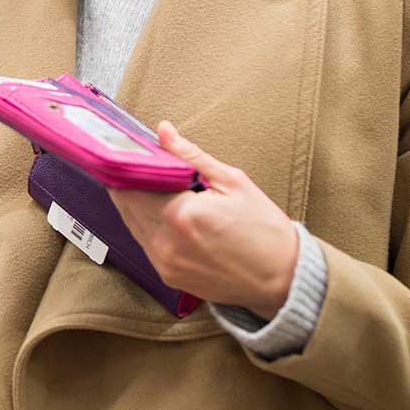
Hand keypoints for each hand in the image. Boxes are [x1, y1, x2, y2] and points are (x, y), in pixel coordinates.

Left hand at [108, 122, 298, 319]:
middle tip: (142, 168)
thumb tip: (163, 131)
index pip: (130, 184)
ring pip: (131, 223)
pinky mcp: (168, 276)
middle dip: (129, 183)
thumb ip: (191, 155)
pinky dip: (148, 226)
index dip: (125, 166)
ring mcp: (165, 262)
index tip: (128, 153)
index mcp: (181, 214)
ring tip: (155, 190)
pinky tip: (166, 215)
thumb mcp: (232, 182)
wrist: (285, 278)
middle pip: (125, 204)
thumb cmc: (264, 228)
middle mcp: (166, 242)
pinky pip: (145, 243)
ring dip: (136, 205)